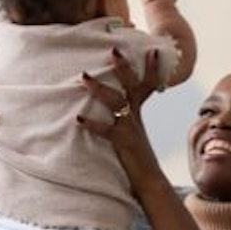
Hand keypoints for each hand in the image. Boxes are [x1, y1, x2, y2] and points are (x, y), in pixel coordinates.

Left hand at [76, 47, 165, 194]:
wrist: (149, 180)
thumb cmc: (136, 154)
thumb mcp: (131, 129)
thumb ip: (124, 113)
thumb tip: (113, 102)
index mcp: (138, 110)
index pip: (149, 84)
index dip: (152, 68)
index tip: (152, 49)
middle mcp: (136, 115)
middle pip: (133, 85)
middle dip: (124, 67)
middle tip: (113, 49)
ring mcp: (130, 127)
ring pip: (116, 102)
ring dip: (99, 88)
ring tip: (83, 76)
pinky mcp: (122, 142)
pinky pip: (106, 130)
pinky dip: (93, 124)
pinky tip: (78, 120)